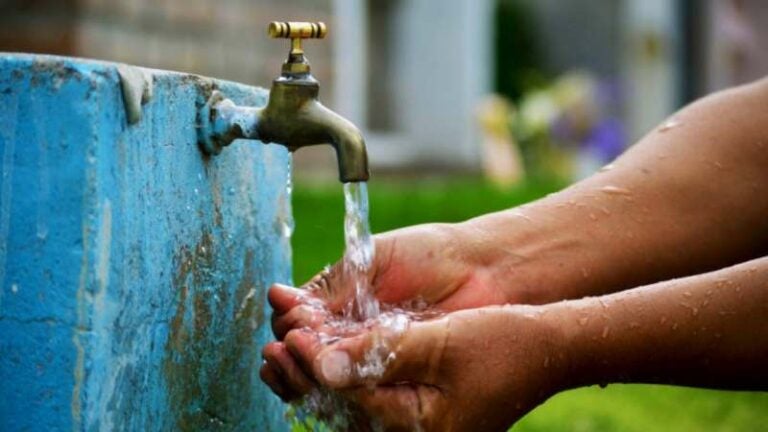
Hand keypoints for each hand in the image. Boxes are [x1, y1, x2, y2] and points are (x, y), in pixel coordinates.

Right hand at [262, 223, 514, 402]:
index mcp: (344, 306)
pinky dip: (340, 386)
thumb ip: (329, 286)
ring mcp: (376, 360)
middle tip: (279, 349)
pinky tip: (325, 376)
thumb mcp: (370, 261)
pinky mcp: (399, 380)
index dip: (288, 325)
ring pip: (330, 377)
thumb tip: (278, 299)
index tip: (283, 314)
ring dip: (306, 373)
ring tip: (292, 360)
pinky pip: (362, 389)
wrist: (484, 271)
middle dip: (289, 354)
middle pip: (308, 357)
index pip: (301, 325)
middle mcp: (356, 337)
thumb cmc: (430, 256)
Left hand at [272, 305, 566, 430]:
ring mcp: (410, 425)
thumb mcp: (438, 344)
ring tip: (279, 350)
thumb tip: (322, 363)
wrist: (544, 349)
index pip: (347, 396)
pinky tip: (319, 353)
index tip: (289, 334)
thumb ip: (379, 354)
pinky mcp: (412, 410)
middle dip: (302, 377)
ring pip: (346, 405)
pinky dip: (338, 375)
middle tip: (270, 349)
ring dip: (313, 376)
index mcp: (416, 427)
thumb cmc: (500, 344)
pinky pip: (364, 398)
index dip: (313, 364)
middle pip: (338, 409)